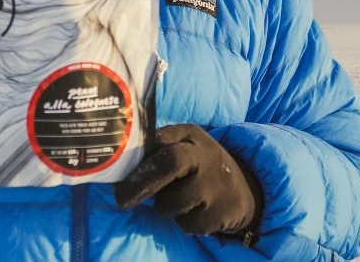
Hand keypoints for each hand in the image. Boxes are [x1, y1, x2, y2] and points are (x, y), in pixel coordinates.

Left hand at [115, 124, 263, 236]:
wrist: (245, 189)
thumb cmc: (198, 165)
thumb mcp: (182, 145)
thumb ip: (156, 148)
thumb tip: (118, 163)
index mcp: (189, 136)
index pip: (158, 140)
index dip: (135, 157)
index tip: (115, 173)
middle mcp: (205, 156)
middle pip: (167, 164)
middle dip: (139, 184)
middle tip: (121, 199)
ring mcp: (216, 185)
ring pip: (171, 203)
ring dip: (165, 206)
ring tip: (180, 198)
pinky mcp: (222, 213)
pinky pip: (186, 223)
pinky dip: (184, 221)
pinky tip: (196, 210)